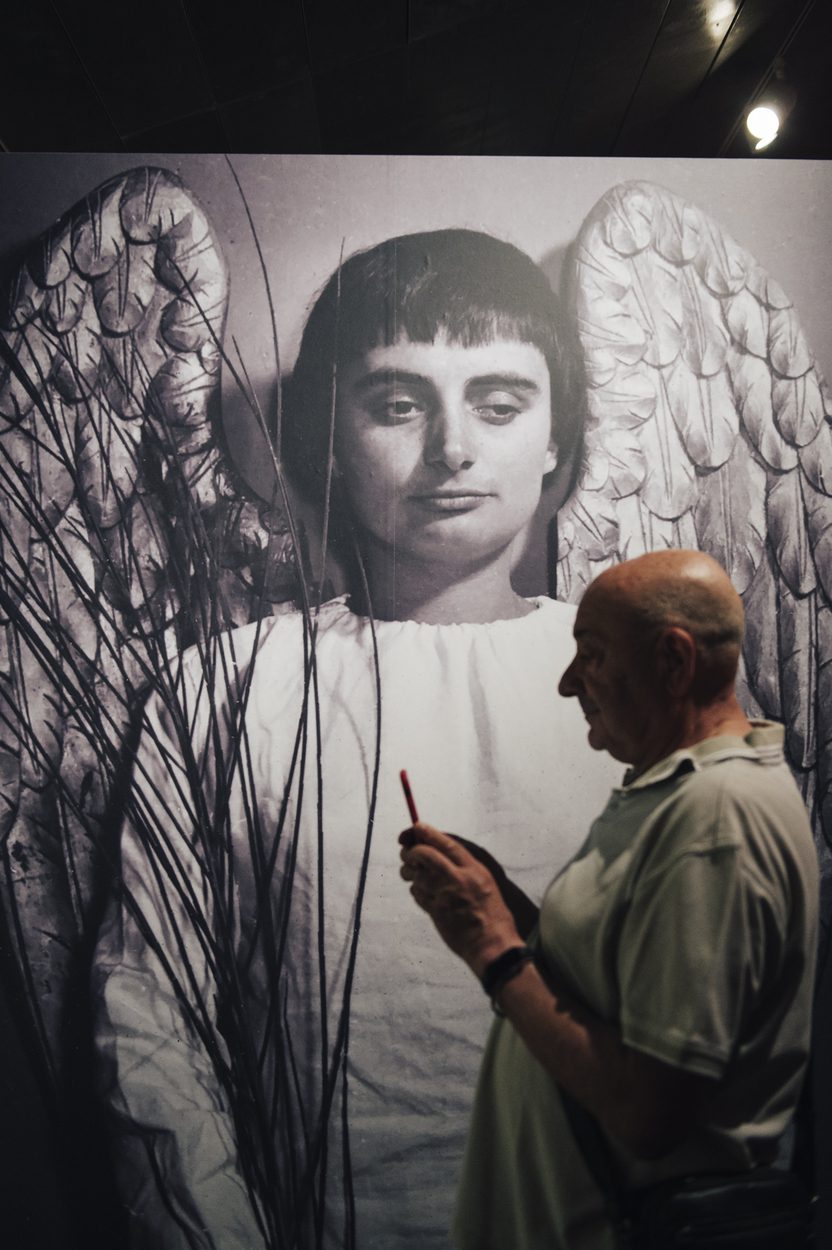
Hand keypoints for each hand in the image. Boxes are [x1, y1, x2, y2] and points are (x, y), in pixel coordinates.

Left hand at [399, 822, 521, 975]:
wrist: (492, 943)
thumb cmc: (491, 913)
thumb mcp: (484, 881)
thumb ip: (463, 866)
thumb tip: (438, 849)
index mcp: (473, 869)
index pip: (446, 843)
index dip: (428, 832)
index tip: (416, 827)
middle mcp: (458, 879)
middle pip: (425, 855)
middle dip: (411, 851)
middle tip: (407, 853)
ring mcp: (445, 896)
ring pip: (416, 875)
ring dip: (409, 872)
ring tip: (411, 874)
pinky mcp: (436, 911)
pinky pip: (417, 894)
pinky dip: (415, 890)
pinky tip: (422, 893)